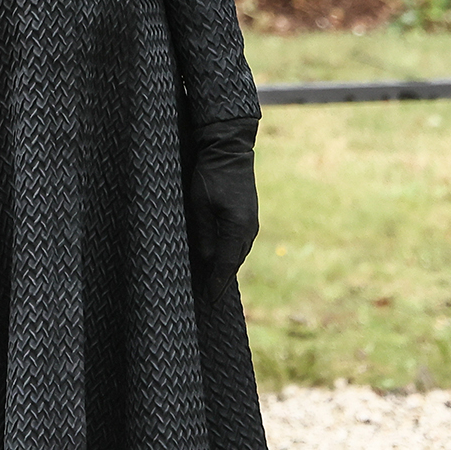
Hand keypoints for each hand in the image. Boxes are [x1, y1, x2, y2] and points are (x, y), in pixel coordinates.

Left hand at [185, 116, 258, 290]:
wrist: (230, 148)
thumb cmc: (211, 174)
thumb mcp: (199, 205)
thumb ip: (203, 234)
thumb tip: (205, 260)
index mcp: (237, 228)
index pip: (225, 265)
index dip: (217, 284)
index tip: (210, 301)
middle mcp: (248, 229)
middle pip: (234, 262)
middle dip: (221, 280)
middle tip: (209, 298)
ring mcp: (251, 223)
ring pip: (237, 254)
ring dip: (226, 268)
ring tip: (213, 284)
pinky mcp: (248, 216)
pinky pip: (239, 243)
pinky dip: (230, 254)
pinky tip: (220, 259)